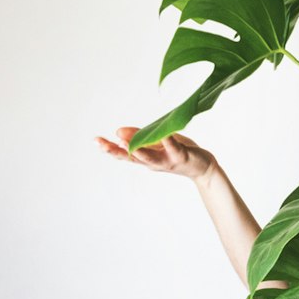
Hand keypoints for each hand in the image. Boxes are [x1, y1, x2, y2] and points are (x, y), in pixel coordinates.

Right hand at [95, 126, 215, 180]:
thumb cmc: (177, 151)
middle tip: (100, 143)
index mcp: (145, 158)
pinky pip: (173, 147)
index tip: (95, 140)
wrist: (202, 166)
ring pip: (150, 157)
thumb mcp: (156, 143)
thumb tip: (118, 132)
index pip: (124, 154)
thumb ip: (139, 136)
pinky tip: (162, 134)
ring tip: (124, 143)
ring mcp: (166, 160)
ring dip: (137, 151)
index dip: (109, 148)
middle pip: (132, 157)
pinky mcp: (181, 156)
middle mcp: (153, 162)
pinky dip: (167, 141)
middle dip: (115, 151)